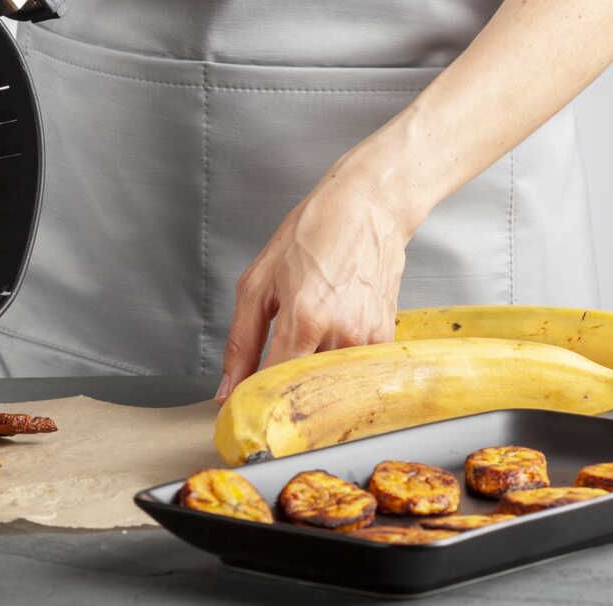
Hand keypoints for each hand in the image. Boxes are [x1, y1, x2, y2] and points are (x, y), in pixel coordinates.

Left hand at [215, 154, 413, 403]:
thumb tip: (227, 388)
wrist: (368, 208)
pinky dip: (333, 364)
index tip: (241, 404)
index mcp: (305, 318)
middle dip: (281, 394)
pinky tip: (328, 336)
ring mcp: (368, 339)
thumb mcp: (258, 282)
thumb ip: (240, 342)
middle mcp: (341, 333)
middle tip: (266, 381)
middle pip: (303, 391)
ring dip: (309, 377)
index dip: (253, 398)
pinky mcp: (385, 339)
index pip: (273, 383)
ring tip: (302, 346)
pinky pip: (351, 370)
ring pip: (329, 383)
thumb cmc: (313, 235)